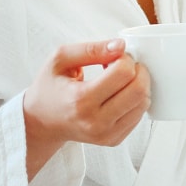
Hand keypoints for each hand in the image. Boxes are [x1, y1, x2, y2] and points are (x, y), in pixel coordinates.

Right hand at [23, 40, 151, 177]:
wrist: (42, 122)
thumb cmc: (50, 87)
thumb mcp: (60, 59)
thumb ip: (91, 49)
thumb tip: (121, 45)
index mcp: (80, 100)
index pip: (123, 73)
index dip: (124, 58)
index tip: (113, 57)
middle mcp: (95, 122)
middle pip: (139, 90)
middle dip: (137, 70)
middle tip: (122, 65)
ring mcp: (106, 134)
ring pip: (143, 103)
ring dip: (139, 84)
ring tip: (119, 79)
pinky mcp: (114, 140)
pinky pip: (140, 115)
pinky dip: (136, 100)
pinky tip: (119, 94)